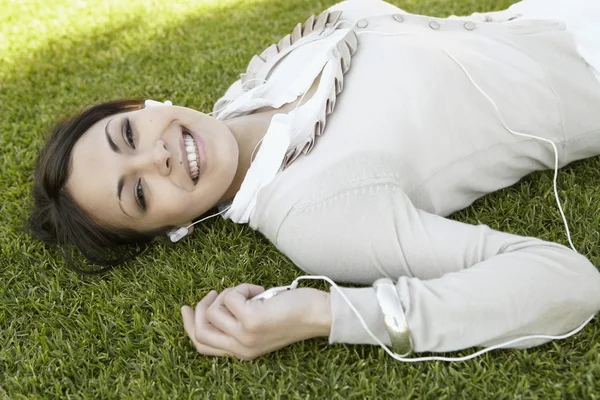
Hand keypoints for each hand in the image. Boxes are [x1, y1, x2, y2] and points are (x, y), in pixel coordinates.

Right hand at [181, 284, 330, 359]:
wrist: (317, 314)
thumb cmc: (293, 314)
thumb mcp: (260, 323)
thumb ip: (238, 322)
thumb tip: (214, 304)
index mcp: (241, 352)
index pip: (203, 346)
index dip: (189, 326)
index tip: (185, 307)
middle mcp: (240, 348)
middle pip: (200, 331)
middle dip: (199, 308)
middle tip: (213, 293)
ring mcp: (244, 336)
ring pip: (213, 311)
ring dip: (228, 294)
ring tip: (251, 293)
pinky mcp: (251, 321)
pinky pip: (229, 297)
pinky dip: (242, 287)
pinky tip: (260, 290)